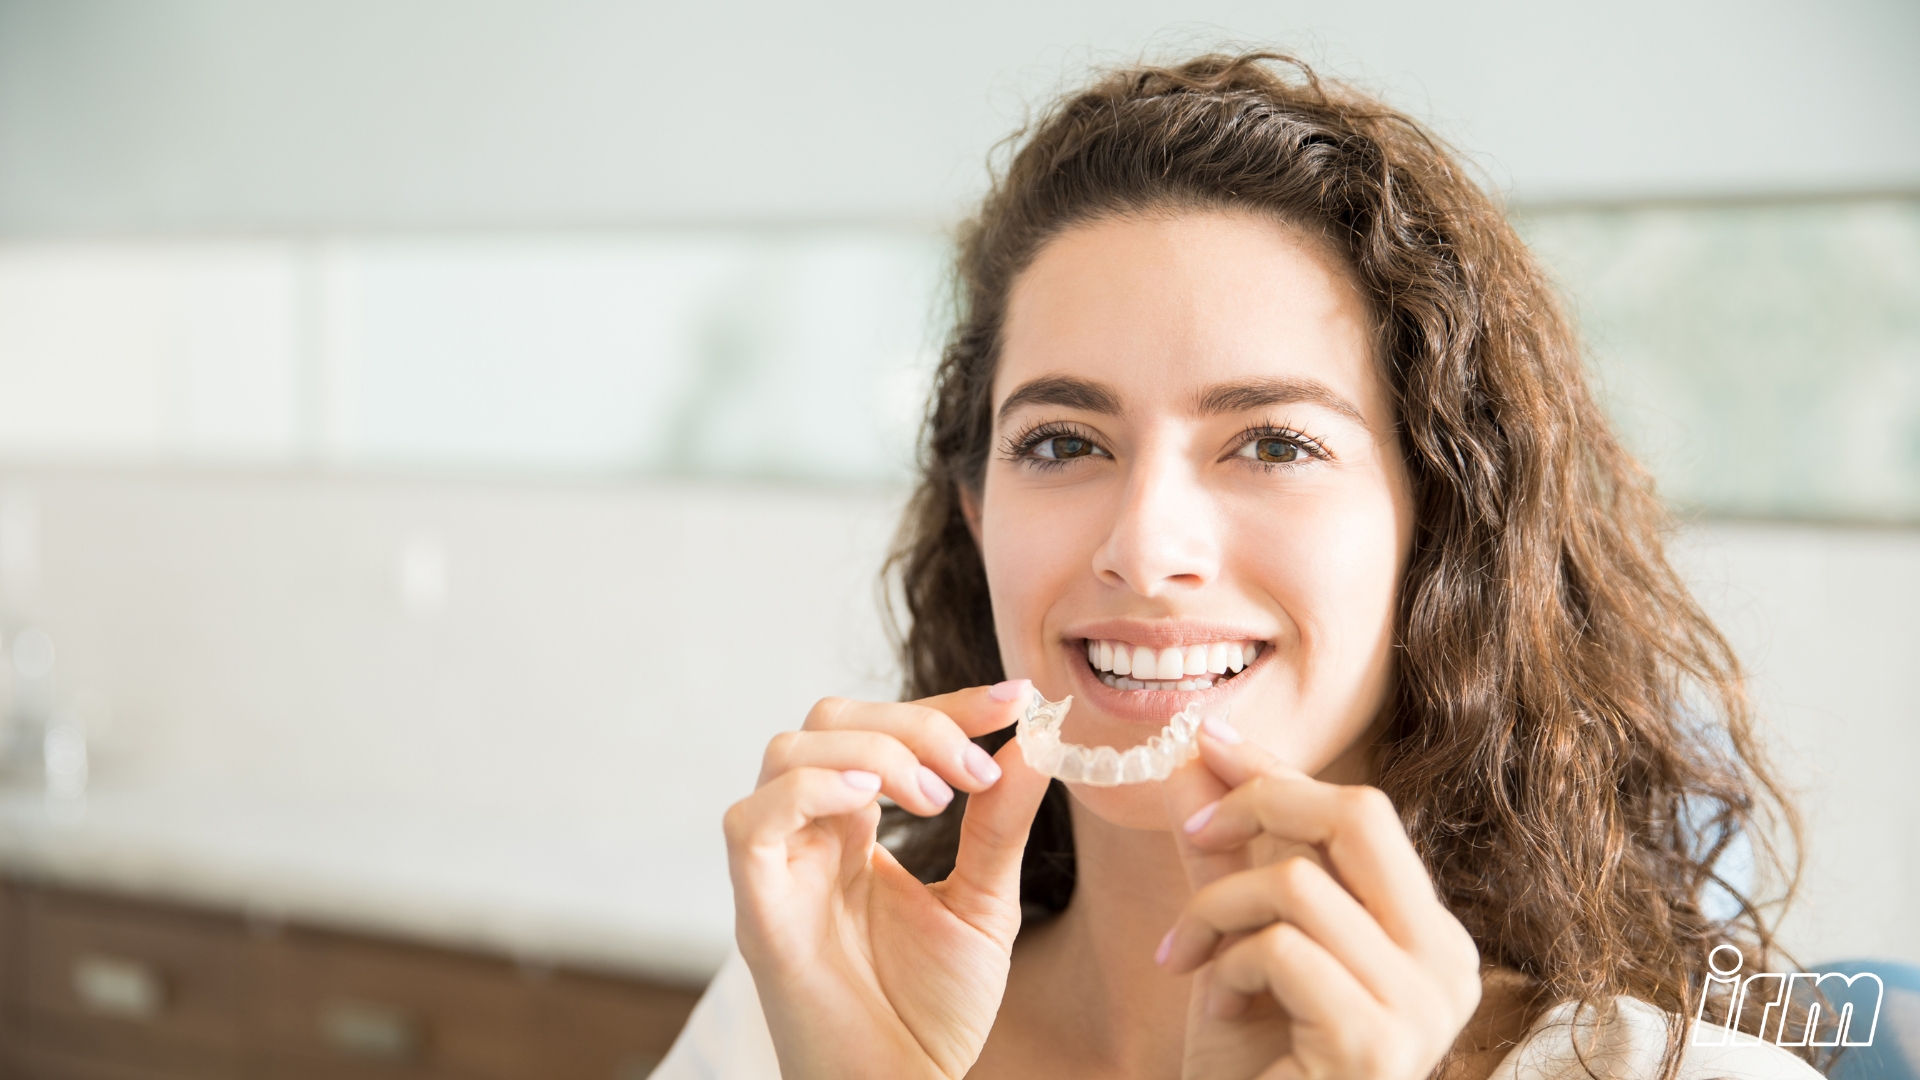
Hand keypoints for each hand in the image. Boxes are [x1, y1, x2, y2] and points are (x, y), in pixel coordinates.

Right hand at [724, 683, 1051, 1079]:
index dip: (947, 704)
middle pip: (830, 721)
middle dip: (913, 722)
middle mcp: (810, 836)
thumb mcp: (985, 903)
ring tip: (936, 798)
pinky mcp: (757, 907)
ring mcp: (779, 867)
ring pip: (787, 750)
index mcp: (857, 829)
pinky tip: (870, 803)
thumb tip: (1035, 742)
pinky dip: (809, 789)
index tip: (1015, 699)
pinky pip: (751, 819)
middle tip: (974, 770)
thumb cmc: (932, 1012)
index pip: (884, 729)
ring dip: (872, 751)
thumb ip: (1000, 824)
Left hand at [1158, 723, 1482, 1079]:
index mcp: (1429, 936)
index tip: (1207, 741)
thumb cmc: (1253, 1068)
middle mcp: (1448, 964)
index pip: (1363, 816)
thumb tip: (1194, 757)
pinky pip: (1282, 948)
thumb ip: (1228, 858)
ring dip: (1217, 910)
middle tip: (1194, 832)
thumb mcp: (1239, 944)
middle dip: (1261, 801)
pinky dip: (1227, 965)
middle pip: (1359, 815)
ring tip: (1188, 959)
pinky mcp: (1377, 1043)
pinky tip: (1214, 1009)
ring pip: (1299, 882)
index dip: (1279, 772)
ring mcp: (1423, 1007)